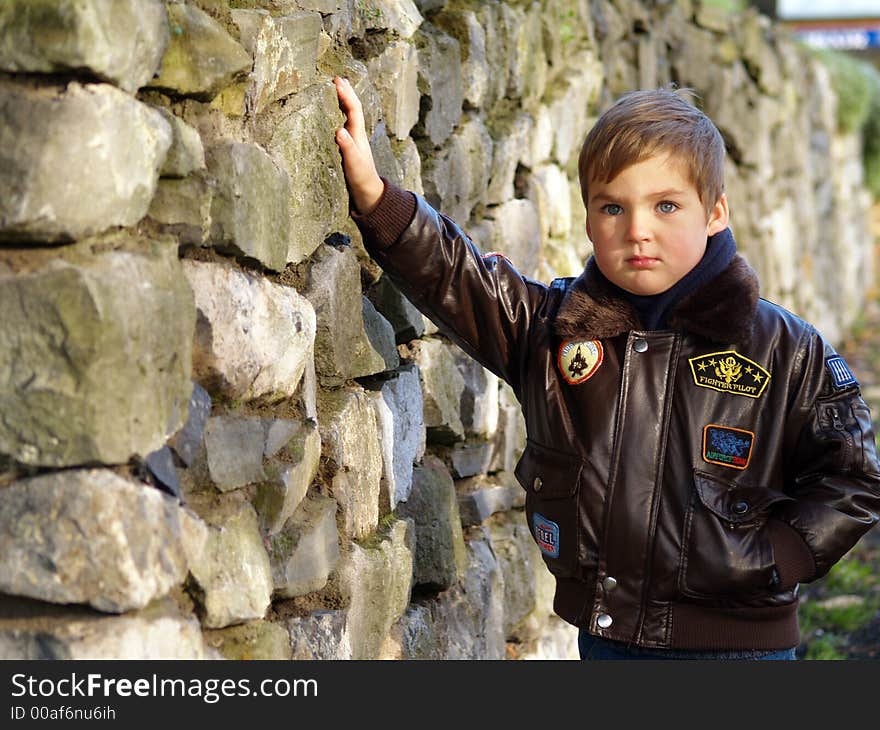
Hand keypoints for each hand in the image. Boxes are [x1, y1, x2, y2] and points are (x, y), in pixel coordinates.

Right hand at [333, 76, 383, 214]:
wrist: (369, 195)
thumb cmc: (361, 180)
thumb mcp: (354, 165)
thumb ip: (348, 148)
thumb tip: (339, 130)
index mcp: (358, 135)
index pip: (353, 109)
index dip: (346, 94)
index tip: (336, 80)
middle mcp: (356, 135)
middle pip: (352, 108)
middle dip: (345, 93)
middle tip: (335, 79)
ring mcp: (353, 142)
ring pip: (348, 116)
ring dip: (342, 103)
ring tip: (333, 91)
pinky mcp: (348, 149)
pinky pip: (342, 126)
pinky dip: (337, 117)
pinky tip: (331, 117)